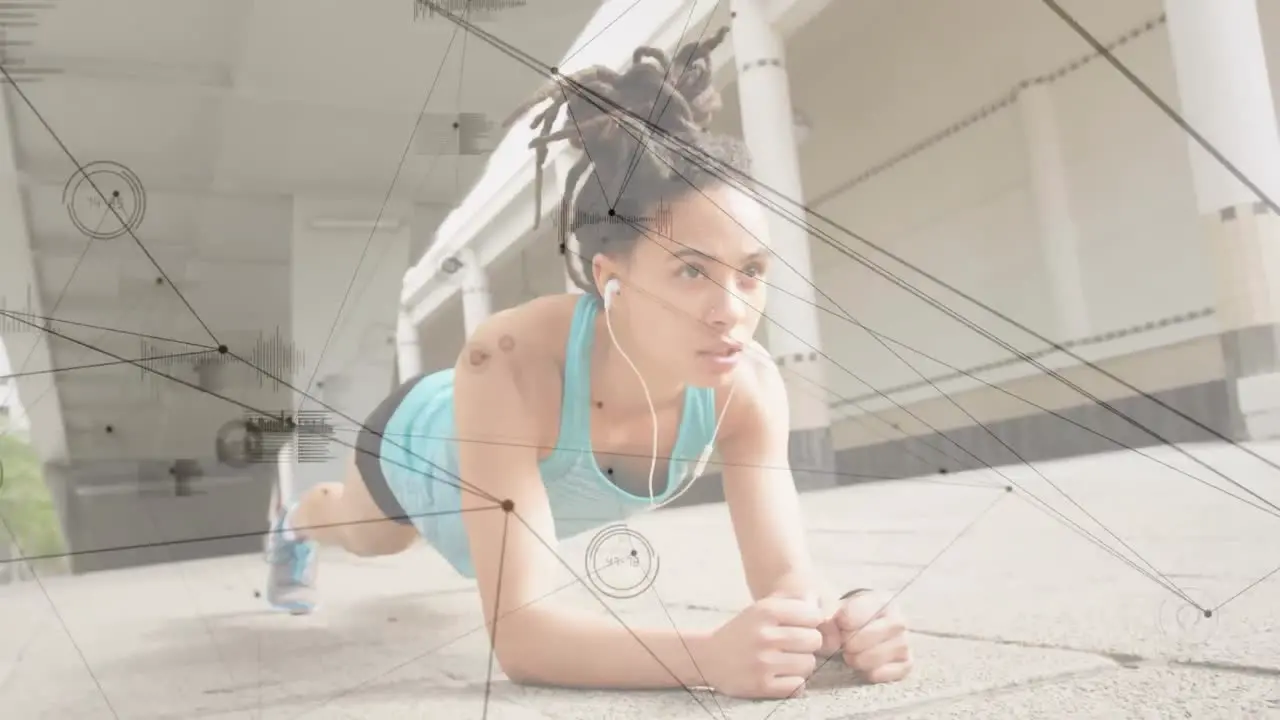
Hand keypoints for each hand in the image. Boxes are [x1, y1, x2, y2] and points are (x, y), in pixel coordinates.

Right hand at [699, 595, 825, 698]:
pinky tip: (781, 676)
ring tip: (787, 662)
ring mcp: (762, 662)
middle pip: (814, 640)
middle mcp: (764, 635)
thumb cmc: (742, 632)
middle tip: (795, 647)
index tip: (800, 628)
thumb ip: (791, 603)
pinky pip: (797, 686)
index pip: (813, 616)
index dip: (811, 623)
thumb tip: (818, 604)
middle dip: (808, 645)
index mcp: (765, 611)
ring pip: (808, 664)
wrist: (708, 657)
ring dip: (801, 665)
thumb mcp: (761, 609)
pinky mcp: (760, 685)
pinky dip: (793, 683)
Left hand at [831, 590, 912, 683]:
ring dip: (857, 659)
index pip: (858, 613)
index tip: (839, 624)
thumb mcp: (837, 607)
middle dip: (849, 642)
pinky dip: (868, 673)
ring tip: (851, 654)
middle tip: (844, 643)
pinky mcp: (906, 663)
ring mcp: (904, 643)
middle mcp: (898, 620)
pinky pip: (884, 673)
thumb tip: (823, 619)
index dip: (842, 622)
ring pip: (875, 657)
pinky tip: (865, 665)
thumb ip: (826, 610)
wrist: (866, 629)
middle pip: (867, 636)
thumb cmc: (850, 617)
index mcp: (882, 600)